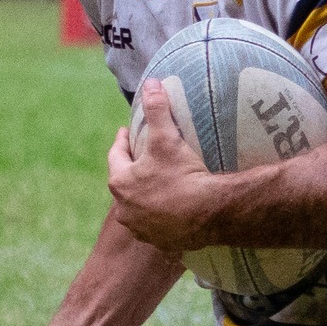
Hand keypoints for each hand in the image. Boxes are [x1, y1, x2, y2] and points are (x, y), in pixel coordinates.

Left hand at [106, 80, 217, 255]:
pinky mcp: (161, 242)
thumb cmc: (183, 174)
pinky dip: (161, 217)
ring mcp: (142, 229)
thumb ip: (157, 109)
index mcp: (121, 183)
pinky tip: (172, 211)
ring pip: (138, 208)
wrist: (210, 214)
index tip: (125, 133)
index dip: (121, 142)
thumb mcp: (166, 137)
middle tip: (142, 158)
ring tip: (157, 186)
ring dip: (144, 197)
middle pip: (124, 184)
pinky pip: (157, 226)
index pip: (116, 156)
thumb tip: (151, 83)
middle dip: (131, 170)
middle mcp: (125, 210)